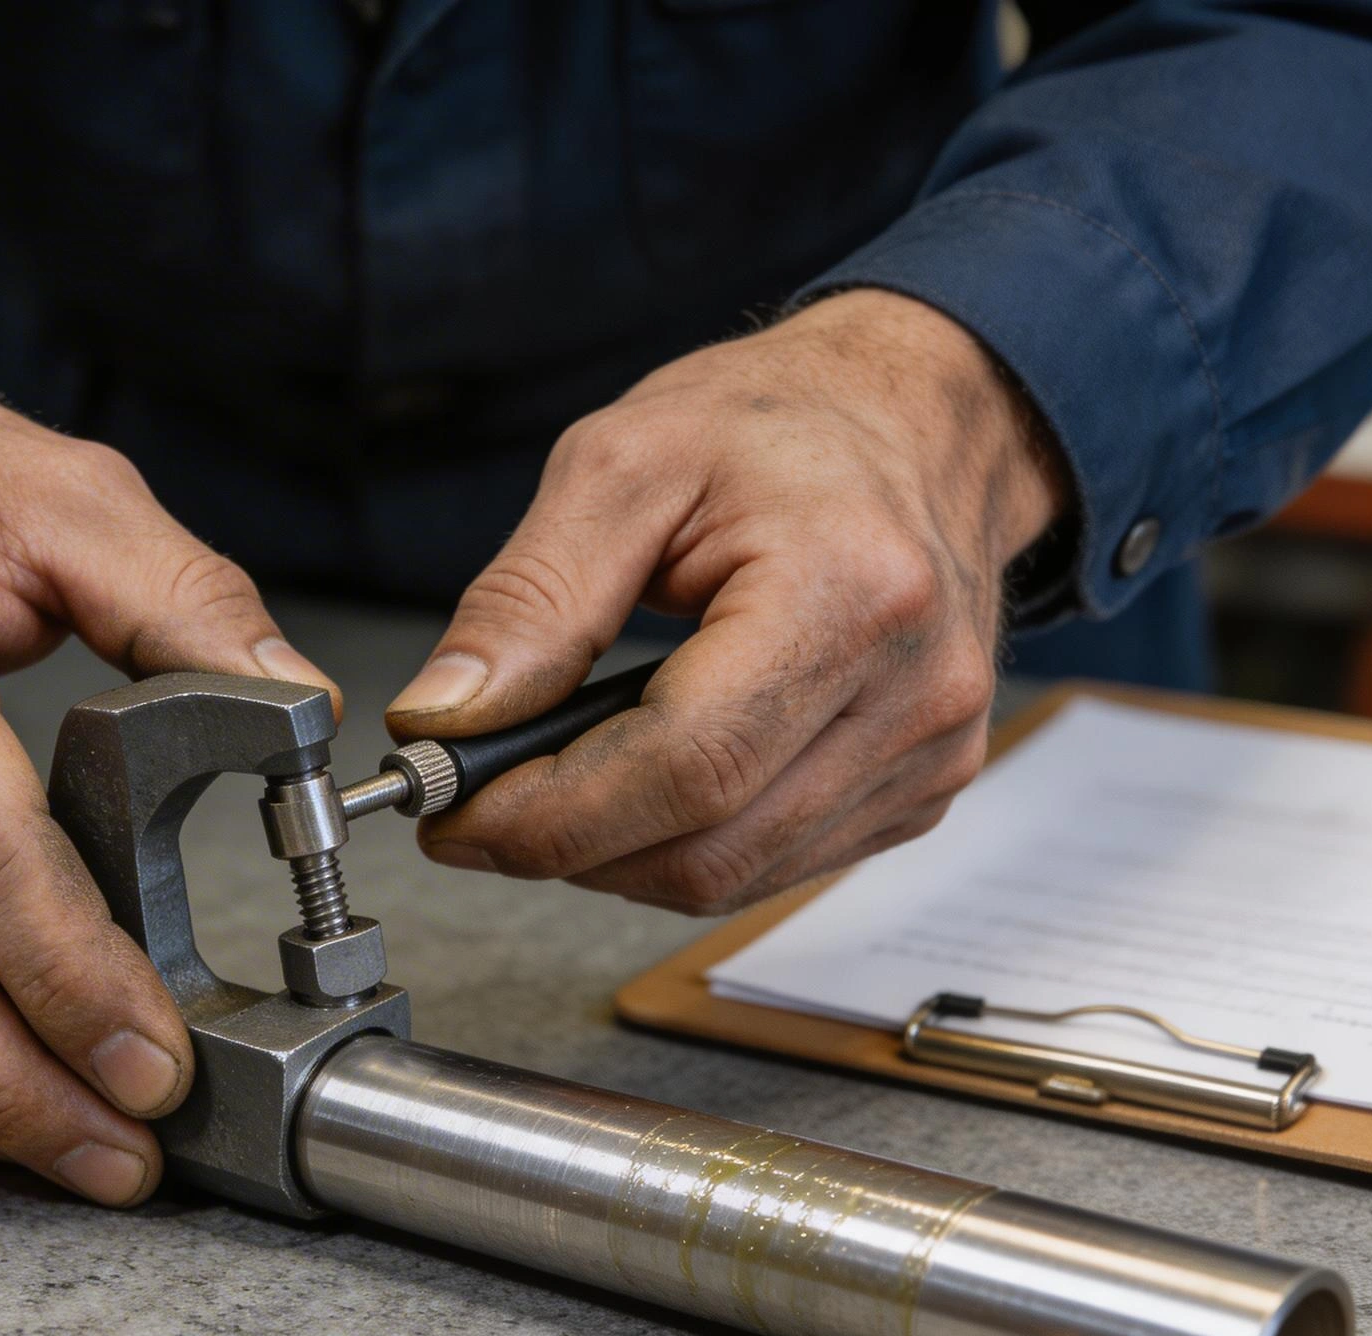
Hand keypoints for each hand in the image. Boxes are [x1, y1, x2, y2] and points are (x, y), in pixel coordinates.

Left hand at [387, 289, 1069, 912]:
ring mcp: (930, 754)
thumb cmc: (774, 426)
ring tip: (545, 783)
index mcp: (851, 591)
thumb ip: (526, 599)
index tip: (448, 812)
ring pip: (730, 880)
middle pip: (704, 848)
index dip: (550, 815)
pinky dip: (677, 845)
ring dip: (612, 855)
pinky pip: (770, 868)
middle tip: (471, 802)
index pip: (685, 768)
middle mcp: (915, 692)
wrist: (915, 419)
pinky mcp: (919, 792)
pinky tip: (634, 783)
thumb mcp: (621, 464)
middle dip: (561, 844)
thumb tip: (441, 718)